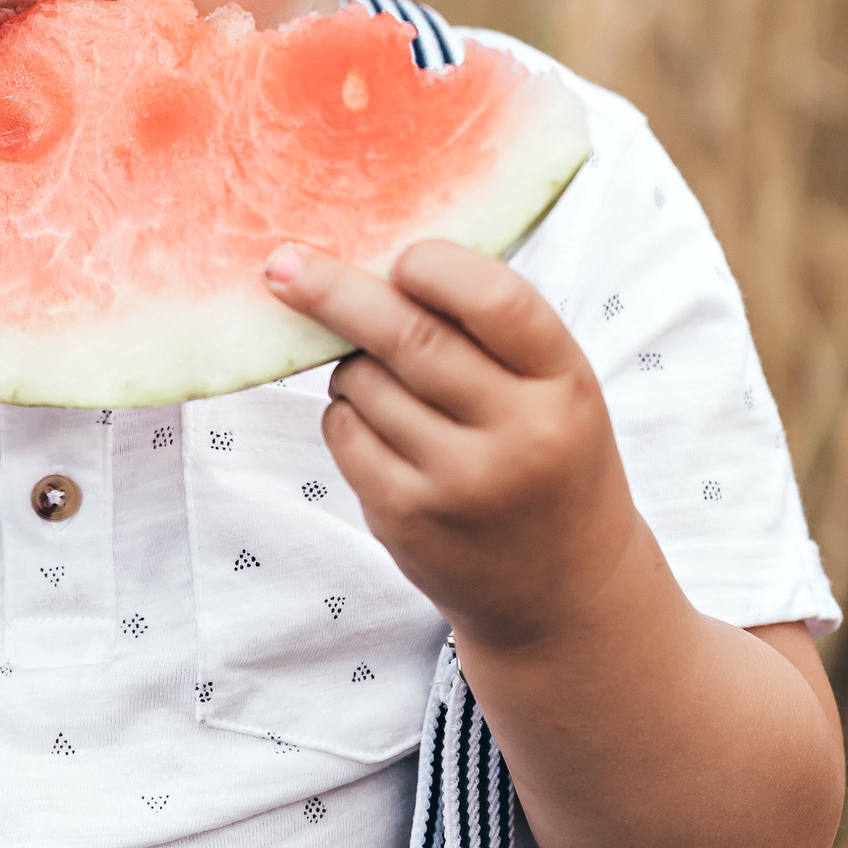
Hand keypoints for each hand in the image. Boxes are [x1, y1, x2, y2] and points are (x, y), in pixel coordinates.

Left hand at [264, 239, 642, 652]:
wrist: (562, 592)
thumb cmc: (548, 458)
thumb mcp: (553, 388)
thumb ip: (487, 329)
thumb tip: (374, 257)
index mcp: (564, 383)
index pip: (495, 300)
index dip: (435, 266)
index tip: (399, 255)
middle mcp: (518, 434)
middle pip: (409, 337)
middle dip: (334, 291)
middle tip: (283, 264)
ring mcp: (459, 483)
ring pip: (364, 382)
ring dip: (352, 365)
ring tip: (388, 383)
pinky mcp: (407, 518)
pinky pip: (343, 433)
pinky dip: (344, 414)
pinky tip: (380, 429)